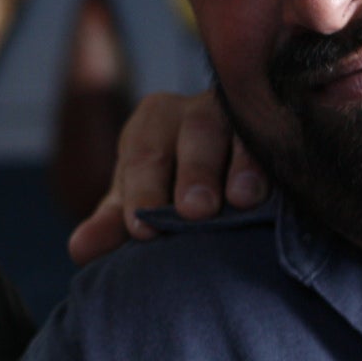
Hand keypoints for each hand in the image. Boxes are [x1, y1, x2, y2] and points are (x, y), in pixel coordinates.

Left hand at [67, 92, 264, 264]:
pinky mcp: (281, 127)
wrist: (226, 170)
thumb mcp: (139, 201)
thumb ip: (112, 223)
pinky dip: (277, 164)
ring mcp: (244, 114)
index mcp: (154, 122)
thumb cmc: (170, 186)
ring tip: (242, 201)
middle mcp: (197, 110)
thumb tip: (79, 249)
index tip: (141, 228)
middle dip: (194, 172)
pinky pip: (280, 138)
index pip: (144, 154)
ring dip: (242, 165)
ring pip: (241, 130)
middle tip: (193, 211)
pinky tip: (282, 190)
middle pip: (194, 133)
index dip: (142, 191)